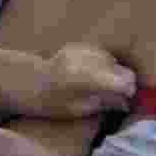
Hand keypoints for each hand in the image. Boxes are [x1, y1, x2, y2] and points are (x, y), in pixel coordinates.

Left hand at [0, 44, 136, 123]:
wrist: (27, 81)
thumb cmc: (50, 103)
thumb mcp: (76, 110)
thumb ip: (103, 103)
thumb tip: (127, 102)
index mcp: (79, 78)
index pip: (116, 81)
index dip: (127, 90)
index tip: (129, 98)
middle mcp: (80, 60)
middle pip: (119, 69)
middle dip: (124, 82)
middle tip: (122, 95)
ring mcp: (79, 49)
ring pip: (112, 60)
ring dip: (115, 73)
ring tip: (106, 88)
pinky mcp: (78, 45)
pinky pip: (103, 55)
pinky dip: (105, 65)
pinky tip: (97, 76)